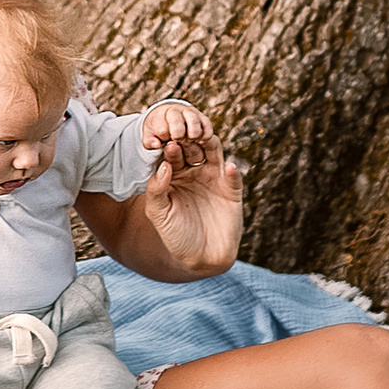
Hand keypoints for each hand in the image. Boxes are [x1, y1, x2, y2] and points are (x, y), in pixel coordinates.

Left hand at [137, 103, 240, 274]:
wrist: (201, 257)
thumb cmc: (175, 236)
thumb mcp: (159, 214)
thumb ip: (156, 189)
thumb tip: (163, 164)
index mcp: (173, 174)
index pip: (171, 153)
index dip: (169, 146)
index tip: (166, 140)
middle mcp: (194, 172)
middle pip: (193, 148)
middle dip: (189, 139)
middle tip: (186, 132)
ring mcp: (214, 179)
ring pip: (214, 153)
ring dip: (211, 145)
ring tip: (207, 139)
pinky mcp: (231, 190)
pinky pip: (233, 177)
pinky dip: (233, 171)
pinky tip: (229, 167)